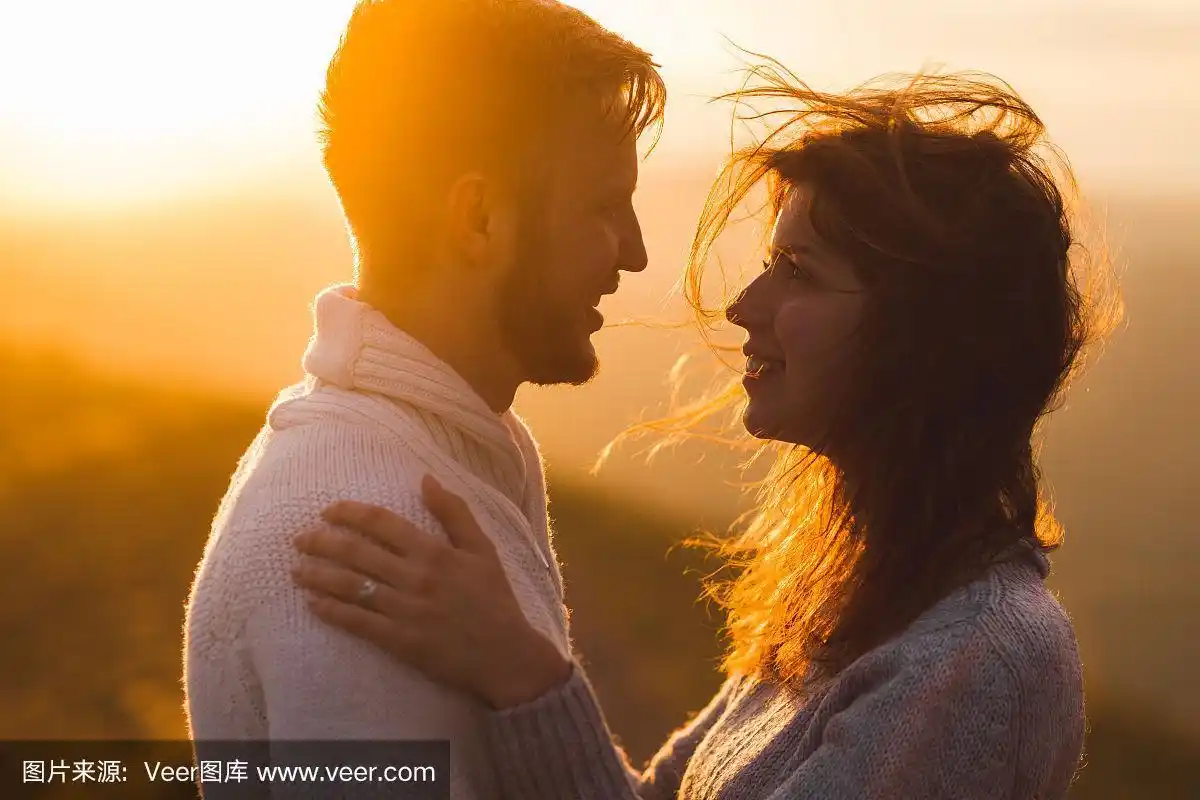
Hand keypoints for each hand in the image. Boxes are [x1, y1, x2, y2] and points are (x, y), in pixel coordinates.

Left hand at [291, 475, 571, 708]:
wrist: (506, 656)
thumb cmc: (495, 599)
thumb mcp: (483, 549)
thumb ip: (455, 512)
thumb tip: (426, 479)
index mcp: (435, 551)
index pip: (381, 523)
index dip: (349, 513)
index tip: (328, 511)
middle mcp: (416, 577)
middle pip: (357, 552)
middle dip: (322, 543)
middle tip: (299, 539)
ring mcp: (406, 610)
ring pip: (351, 586)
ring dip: (319, 576)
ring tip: (296, 570)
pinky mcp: (400, 641)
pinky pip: (358, 622)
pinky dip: (332, 612)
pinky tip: (313, 605)